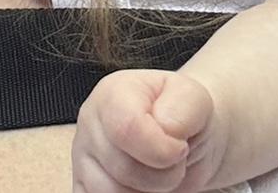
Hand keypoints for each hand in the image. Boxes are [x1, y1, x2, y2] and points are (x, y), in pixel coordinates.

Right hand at [71, 69, 224, 192]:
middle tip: (173, 161)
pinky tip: (142, 186)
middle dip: (163, 176)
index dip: (162, 149)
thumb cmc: (183, 118)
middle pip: (124, 170)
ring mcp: (83, 159)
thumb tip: (165, 127)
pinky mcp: (84, 187)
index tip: (180, 148)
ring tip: (157, 173)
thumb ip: (183, 106)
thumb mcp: (194, 99)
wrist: (184, 138)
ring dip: (148, 192)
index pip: (126, 128)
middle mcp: (90, 124)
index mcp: (112, 94)